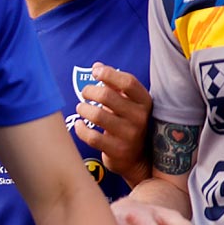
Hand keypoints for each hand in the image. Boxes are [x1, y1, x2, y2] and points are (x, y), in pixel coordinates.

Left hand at [75, 64, 151, 186]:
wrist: (139, 159)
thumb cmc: (129, 123)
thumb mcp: (128, 103)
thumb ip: (114, 84)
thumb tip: (97, 65)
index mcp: (145, 102)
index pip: (128, 82)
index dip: (109, 74)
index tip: (95, 72)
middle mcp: (140, 117)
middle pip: (108, 96)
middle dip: (90, 91)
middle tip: (85, 93)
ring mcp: (130, 135)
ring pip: (98, 115)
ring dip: (83, 109)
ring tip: (81, 108)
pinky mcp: (118, 150)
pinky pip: (92, 137)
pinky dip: (80, 129)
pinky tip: (79, 125)